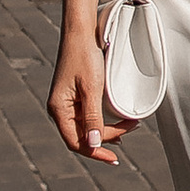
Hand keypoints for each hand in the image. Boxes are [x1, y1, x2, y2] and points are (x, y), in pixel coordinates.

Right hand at [46, 13, 130, 160]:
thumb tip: (93, 144)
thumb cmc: (84, 57)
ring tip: (127, 128)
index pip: (75, 142)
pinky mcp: (73, 96)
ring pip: (85, 127)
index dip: (95, 152)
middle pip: (81, 136)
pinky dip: (101, 122)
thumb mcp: (91, 89)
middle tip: (131, 129)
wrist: (80, 32)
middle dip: (106, 138)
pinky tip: (113, 124)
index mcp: (58, 110)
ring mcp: (66, 103)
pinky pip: (86, 117)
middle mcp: (59, 109)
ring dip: (105, 131)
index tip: (114, 158)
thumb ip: (92, 118)